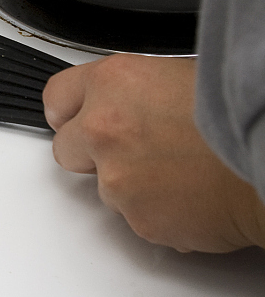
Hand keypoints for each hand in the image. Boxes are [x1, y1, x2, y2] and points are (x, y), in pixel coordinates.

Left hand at [42, 54, 264, 252]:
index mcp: (114, 84)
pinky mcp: (138, 221)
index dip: (70, 111)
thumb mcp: (182, 76)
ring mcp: (118, 180)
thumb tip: (128, 102)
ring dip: (132, 184)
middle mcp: (105, 130)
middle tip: (132, 151)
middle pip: (67, 149)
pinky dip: (157, 211)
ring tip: (180, 172)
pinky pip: (137, 218)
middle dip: (91, 152)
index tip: (74, 119)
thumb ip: (136, 91)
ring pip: (105, 189)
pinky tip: (190, 195)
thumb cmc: (239, 116)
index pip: (58, 96)